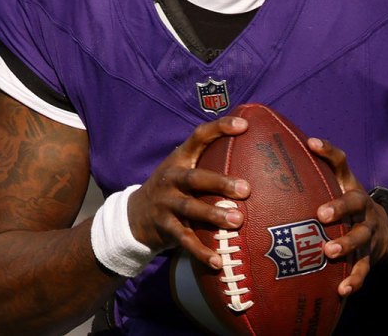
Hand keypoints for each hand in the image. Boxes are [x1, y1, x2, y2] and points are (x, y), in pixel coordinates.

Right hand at [126, 116, 250, 268]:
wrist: (133, 216)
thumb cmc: (173, 188)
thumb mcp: (184, 169)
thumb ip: (210, 160)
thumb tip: (254, 149)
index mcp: (179, 159)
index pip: (199, 137)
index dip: (219, 128)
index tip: (243, 125)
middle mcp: (171, 179)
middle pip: (195, 178)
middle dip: (220, 182)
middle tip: (246, 189)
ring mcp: (165, 204)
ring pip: (190, 209)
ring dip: (214, 215)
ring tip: (237, 221)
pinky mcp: (164, 228)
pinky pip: (184, 240)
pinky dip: (201, 251)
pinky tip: (218, 261)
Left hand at [307, 137, 387, 296]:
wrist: (380, 229)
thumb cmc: (343, 205)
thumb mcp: (335, 187)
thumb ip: (309, 177)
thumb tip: (269, 160)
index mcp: (349, 185)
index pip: (341, 163)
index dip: (328, 151)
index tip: (311, 143)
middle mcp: (361, 206)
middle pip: (355, 202)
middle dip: (340, 207)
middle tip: (321, 214)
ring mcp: (367, 230)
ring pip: (360, 236)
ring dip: (346, 244)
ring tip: (329, 252)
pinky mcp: (369, 254)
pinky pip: (363, 268)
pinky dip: (354, 279)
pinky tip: (342, 289)